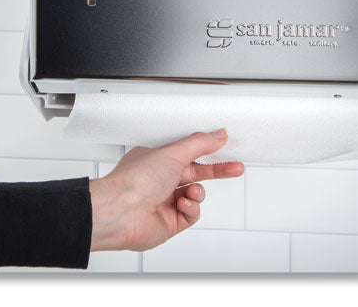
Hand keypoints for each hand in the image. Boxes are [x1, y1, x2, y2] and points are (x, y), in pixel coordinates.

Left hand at [88, 129, 243, 251]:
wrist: (121, 211)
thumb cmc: (136, 179)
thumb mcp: (173, 153)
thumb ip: (199, 144)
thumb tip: (217, 135)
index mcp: (156, 159)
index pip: (188, 152)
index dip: (207, 150)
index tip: (224, 146)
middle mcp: (159, 179)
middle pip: (195, 173)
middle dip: (216, 172)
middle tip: (235, 168)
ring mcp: (164, 201)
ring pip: (195, 195)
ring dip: (197, 193)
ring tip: (192, 192)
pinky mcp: (168, 222)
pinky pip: (191, 214)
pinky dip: (191, 209)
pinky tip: (183, 205)